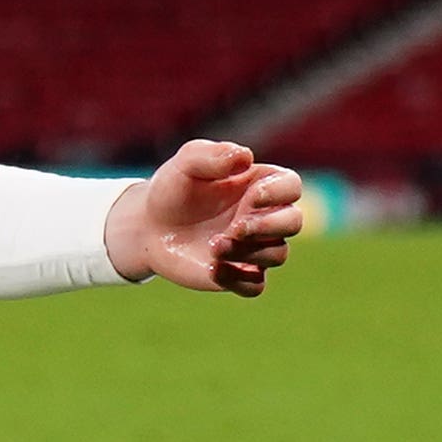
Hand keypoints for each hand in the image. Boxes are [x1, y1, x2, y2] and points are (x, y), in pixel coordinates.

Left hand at [107, 138, 307, 294]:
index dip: (280, 192)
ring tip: (213, 245)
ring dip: (248, 252)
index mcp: (259, 185)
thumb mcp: (186, 163)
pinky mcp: (239, 273)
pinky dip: (238, 280)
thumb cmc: (174, 188)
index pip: (291, 186)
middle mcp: (263, 217)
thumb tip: (246, 157)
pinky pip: (255, 286)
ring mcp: (254, 247)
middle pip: (293, 222)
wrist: (148, 224)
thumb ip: (213, 154)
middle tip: (235, 228)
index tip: (252, 196)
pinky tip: (211, 269)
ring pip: (276, 255)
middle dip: (269, 227)